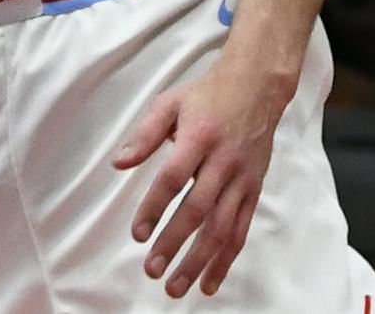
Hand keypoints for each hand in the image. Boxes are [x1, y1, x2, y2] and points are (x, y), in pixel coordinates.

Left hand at [112, 59, 290, 298]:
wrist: (256, 88)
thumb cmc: (206, 96)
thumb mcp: (170, 103)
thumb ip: (145, 134)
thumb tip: (119, 163)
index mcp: (199, 137)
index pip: (173, 178)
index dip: (154, 207)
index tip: (137, 233)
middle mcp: (223, 162)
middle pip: (198, 210)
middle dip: (174, 244)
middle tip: (152, 269)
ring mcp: (242, 180)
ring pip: (222, 228)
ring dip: (199, 261)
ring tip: (176, 286)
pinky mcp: (254, 192)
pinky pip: (240, 231)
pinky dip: (225, 260)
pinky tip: (209, 282)